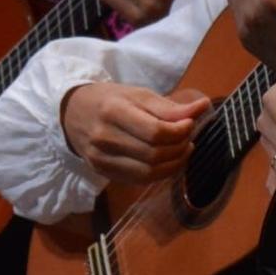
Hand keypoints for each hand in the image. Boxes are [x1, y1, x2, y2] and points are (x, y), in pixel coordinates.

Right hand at [59, 83, 210, 185]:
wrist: (72, 113)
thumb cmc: (109, 99)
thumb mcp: (137, 94)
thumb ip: (169, 106)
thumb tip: (203, 107)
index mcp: (113, 111)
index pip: (155, 132)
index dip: (179, 132)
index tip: (190, 123)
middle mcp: (104, 138)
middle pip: (153, 154)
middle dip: (179, 148)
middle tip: (188, 137)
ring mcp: (101, 159)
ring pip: (148, 173)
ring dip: (174, 164)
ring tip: (182, 150)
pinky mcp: (103, 172)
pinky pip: (139, 180)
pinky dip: (160, 173)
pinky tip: (167, 161)